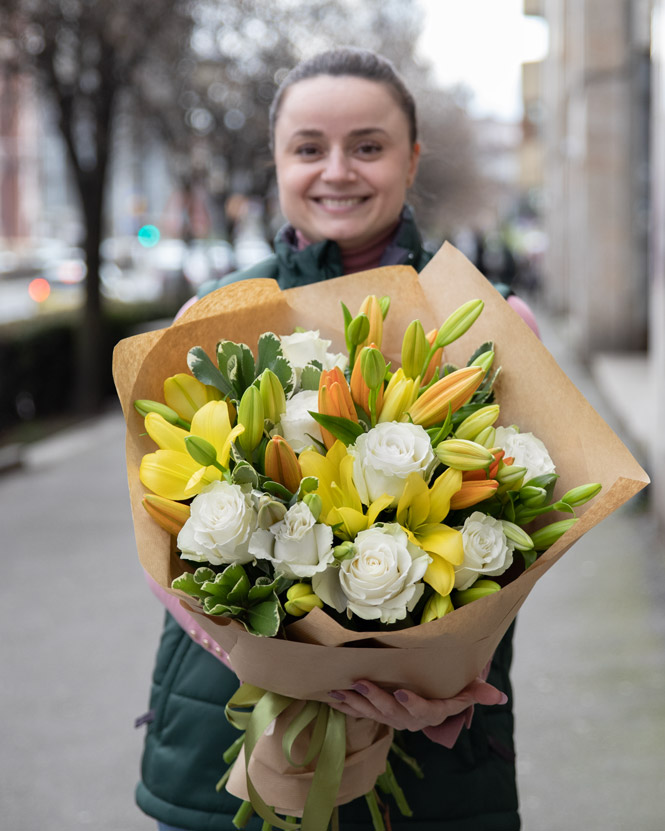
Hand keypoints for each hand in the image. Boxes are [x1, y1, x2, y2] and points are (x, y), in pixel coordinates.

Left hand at [327, 665, 506, 748]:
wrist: (426, 707)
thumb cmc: (446, 693)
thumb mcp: (463, 693)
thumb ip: (476, 694)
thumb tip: (499, 697)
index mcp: (430, 712)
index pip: (424, 711)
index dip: (412, 704)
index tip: (401, 692)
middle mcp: (408, 719)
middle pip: (391, 711)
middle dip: (375, 698)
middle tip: (360, 682)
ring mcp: (390, 717)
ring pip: (371, 712)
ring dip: (354, 701)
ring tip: (340, 689)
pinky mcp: (376, 713)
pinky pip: (358, 710)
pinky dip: (344, 703)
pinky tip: (330, 694)